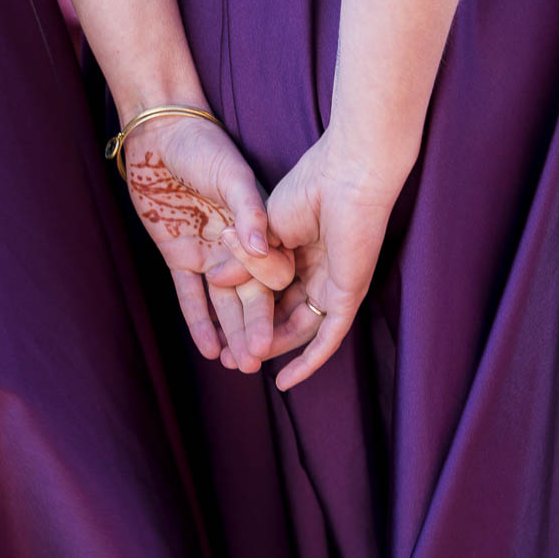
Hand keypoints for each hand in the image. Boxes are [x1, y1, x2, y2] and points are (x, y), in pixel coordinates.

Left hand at [123, 114, 293, 370]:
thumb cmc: (203, 147)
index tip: (280, 332)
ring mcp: (207, 253)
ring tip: (239, 365)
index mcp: (258, 227)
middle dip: (254, 329)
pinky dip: (198, 320)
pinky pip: (189, 295)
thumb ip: (248, 208)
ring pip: (222, 302)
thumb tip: (261, 244)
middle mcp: (236, 245)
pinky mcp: (178, 256)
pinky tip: (209, 348)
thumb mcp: (231, 173)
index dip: (274, 303)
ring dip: (230, 332)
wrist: (161, 135)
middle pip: (249, 295)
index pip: (271, 272)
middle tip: (258, 362)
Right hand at [234, 129, 403, 389]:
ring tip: (243, 365)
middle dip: (257, 337)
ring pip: (303, 330)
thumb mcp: (264, 230)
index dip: (245, 312)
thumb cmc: (310, 188)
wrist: (345, 175)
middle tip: (228, 358)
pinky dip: (310, 361)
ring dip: (274, 350)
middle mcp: (319, 273)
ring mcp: (335, 286)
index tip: (218, 330)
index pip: (271, 293)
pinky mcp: (347, 295)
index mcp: (300, 253)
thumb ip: (243, 259)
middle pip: (286, 316)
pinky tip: (286, 382)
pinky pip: (329, 338)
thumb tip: (211, 280)